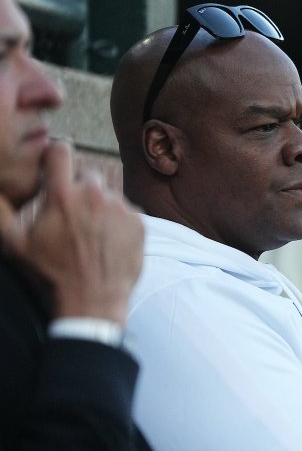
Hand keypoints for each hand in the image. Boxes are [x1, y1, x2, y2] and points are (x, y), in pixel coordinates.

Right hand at [0, 141, 143, 324]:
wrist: (93, 299)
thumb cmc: (52, 272)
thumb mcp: (17, 243)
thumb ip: (1, 211)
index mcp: (63, 194)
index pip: (61, 150)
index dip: (56, 154)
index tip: (55, 164)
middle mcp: (95, 194)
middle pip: (87, 173)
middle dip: (78, 186)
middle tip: (71, 212)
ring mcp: (121, 207)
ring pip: (108, 193)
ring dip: (98, 205)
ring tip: (89, 231)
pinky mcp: (140, 221)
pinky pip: (127, 210)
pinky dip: (118, 220)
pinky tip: (107, 239)